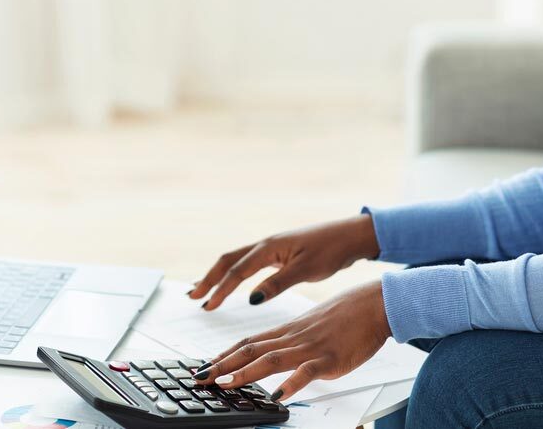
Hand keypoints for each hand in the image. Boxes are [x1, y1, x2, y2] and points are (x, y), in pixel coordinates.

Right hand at [187, 213, 379, 309]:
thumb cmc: (331, 250)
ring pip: (237, 260)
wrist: (350, 236)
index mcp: (270, 248)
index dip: (220, 289)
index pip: (237, 270)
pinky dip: (234, 273)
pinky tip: (232, 283)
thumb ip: (276, 284)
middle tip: (193, 296)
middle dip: (209, 278)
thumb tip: (250, 299)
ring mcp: (271, 248)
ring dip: (218, 275)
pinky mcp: (279, 253)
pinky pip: (248, 263)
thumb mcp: (305, 270)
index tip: (207, 306)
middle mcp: (266, 245)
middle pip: (228, 260)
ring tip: (202, 290)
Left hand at [190, 281, 390, 402]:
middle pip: (251, 350)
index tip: (203, 366)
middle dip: (222, 364)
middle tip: (198, 378)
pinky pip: (307, 372)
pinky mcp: (330, 358)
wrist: (374, 304)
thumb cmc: (347, 316)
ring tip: (225, 383)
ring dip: (245, 372)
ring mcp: (310, 348)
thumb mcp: (312, 327)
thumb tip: (276, 357)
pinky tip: (278, 395)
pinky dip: (291, 384)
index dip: (223, 355)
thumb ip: (293, 342)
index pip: (248, 342)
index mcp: (288, 331)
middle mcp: (293, 338)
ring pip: (271, 359)